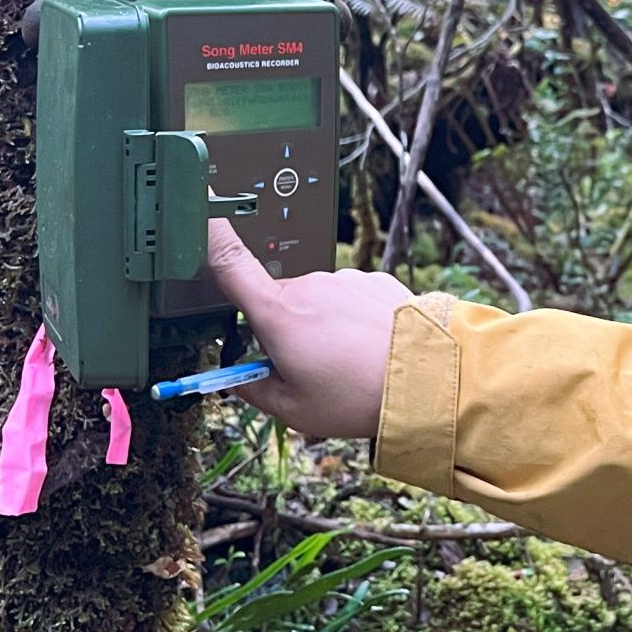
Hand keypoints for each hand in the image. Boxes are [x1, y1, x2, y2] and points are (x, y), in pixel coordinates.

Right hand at [204, 219, 415, 440]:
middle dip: (282, 329)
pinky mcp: (373, 281)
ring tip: (348, 364)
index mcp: (278, 314)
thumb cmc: (359, 395)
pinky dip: (351, 319)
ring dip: (321, 326)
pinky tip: (369, 348)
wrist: (429, 376)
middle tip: (307, 369)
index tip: (202, 221)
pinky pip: (349, 298)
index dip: (211, 240)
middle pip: (277, 301)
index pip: (231, 265)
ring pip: (315, 302)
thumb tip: (237, 381)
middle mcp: (308, 286)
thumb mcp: (294, 410)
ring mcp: (343, 279)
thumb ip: (255, 390)